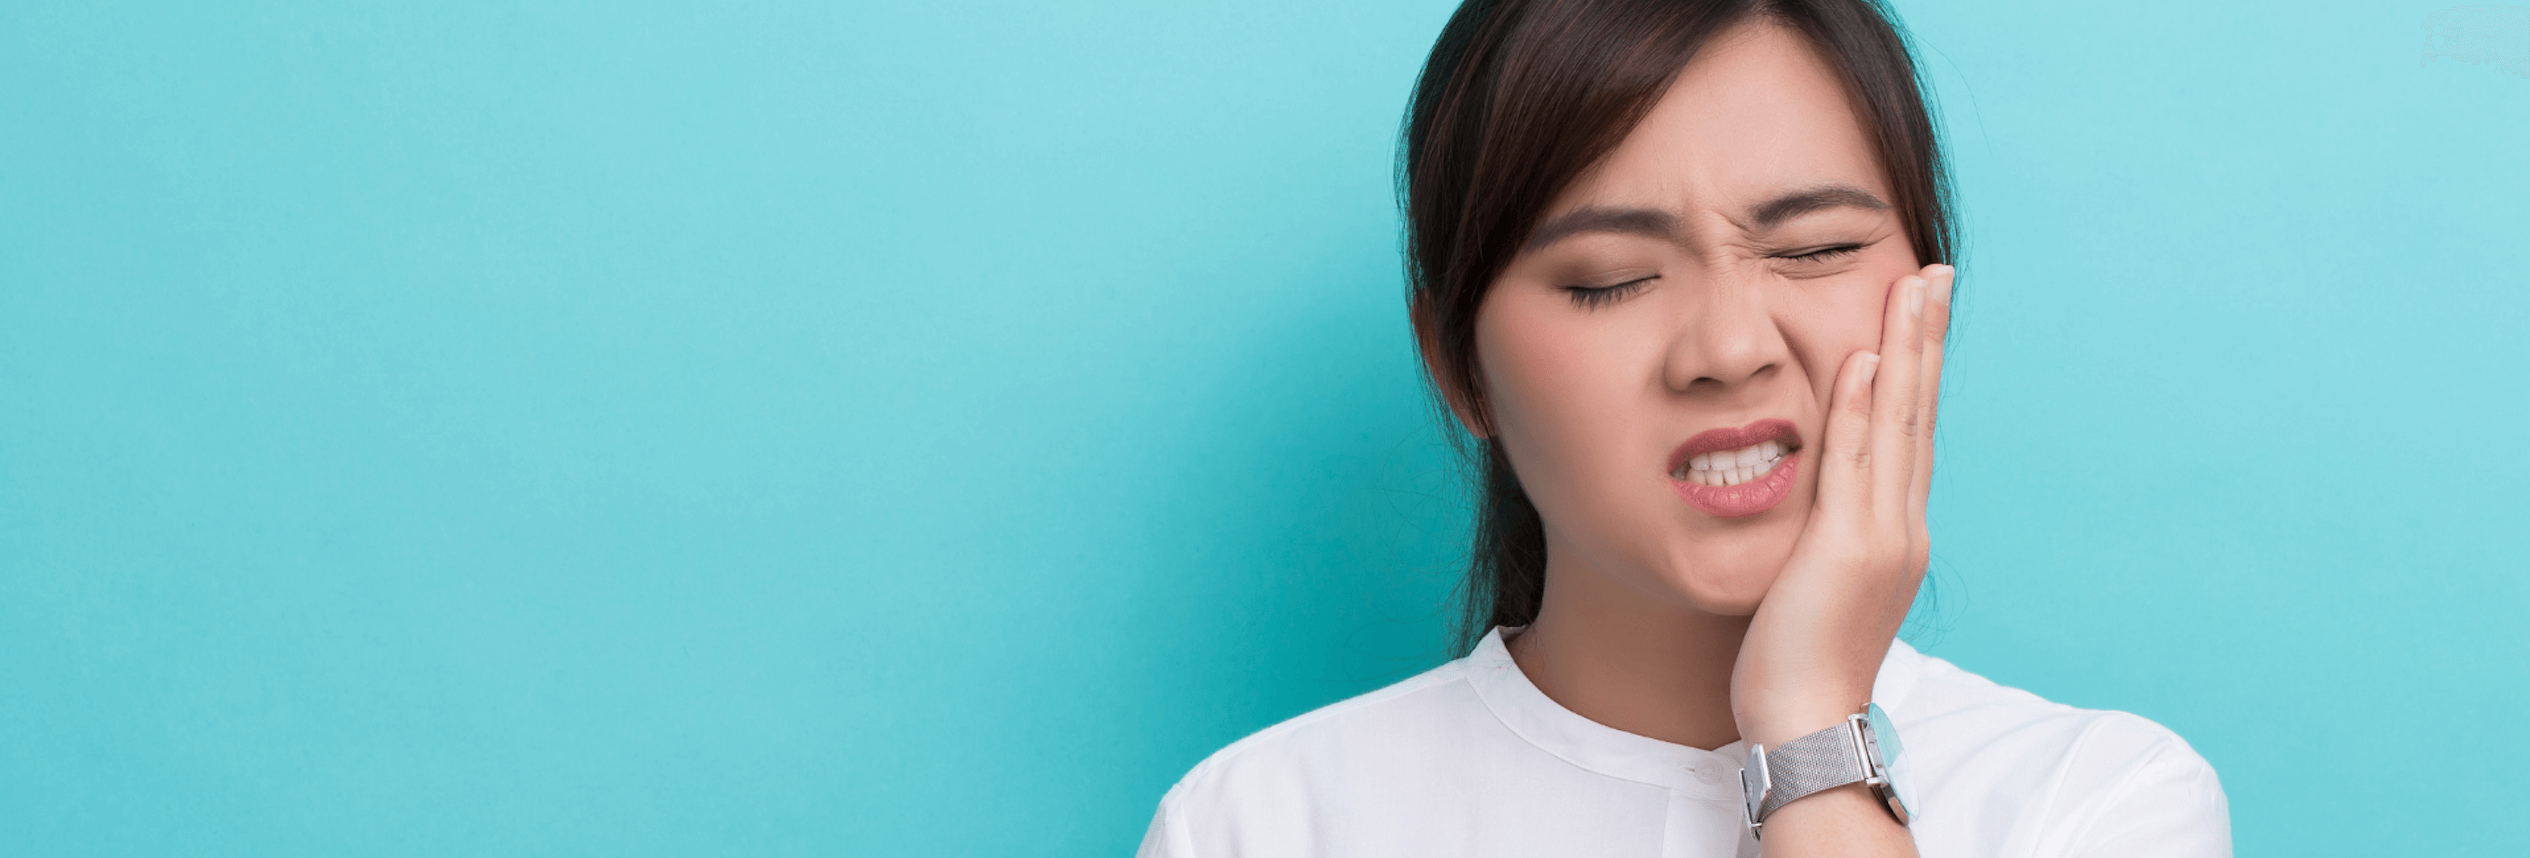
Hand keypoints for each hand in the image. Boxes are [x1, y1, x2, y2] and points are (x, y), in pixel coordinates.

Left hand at [1731, 263, 1953, 745]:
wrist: (1804, 722)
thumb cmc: (1796, 663)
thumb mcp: (1814, 584)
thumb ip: (1824, 535)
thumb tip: (1814, 504)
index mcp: (1895, 533)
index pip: (1909, 433)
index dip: (1918, 370)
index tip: (1921, 312)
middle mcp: (1901, 527)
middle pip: (1918, 414)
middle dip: (1928, 339)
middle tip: (1935, 273)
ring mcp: (1881, 537)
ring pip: (1897, 424)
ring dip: (1906, 350)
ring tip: (1914, 287)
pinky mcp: (1847, 550)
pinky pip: (1852, 464)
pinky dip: (1859, 408)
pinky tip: (1864, 357)